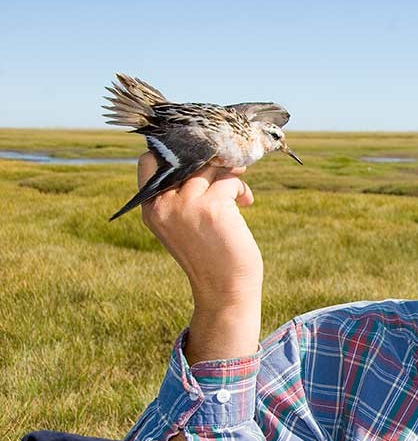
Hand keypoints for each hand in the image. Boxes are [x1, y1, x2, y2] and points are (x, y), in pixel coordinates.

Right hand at [137, 152, 261, 361]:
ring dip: (230, 174)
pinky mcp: (212, 207)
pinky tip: (246, 203)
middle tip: (228, 169)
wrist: (225, 288)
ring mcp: (186, 205)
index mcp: (150, 208)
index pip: (149, 161)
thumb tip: (207, 154)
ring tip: (238, 195)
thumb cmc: (209, 254)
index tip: (199, 158)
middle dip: (209, 159)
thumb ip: (182, 193)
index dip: (175, 152)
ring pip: (209, 167)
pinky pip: (230, 179)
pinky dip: (241, 188)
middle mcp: (163, 204)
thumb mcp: (183, 223)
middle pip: (185, 158)